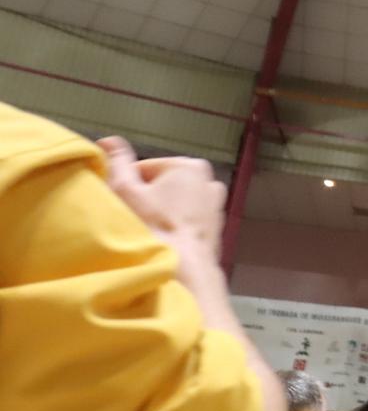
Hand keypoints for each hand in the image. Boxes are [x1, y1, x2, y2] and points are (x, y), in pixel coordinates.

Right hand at [100, 138, 227, 255]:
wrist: (183, 270)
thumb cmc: (152, 227)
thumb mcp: (126, 190)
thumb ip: (117, 162)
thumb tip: (109, 140)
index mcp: (189, 166)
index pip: (145, 169)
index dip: (129, 187)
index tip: (124, 205)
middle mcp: (209, 180)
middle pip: (163, 185)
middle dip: (147, 199)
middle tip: (136, 219)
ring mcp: (216, 205)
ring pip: (175, 203)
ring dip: (162, 213)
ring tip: (151, 231)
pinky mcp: (216, 227)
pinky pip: (187, 220)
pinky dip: (176, 226)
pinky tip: (165, 240)